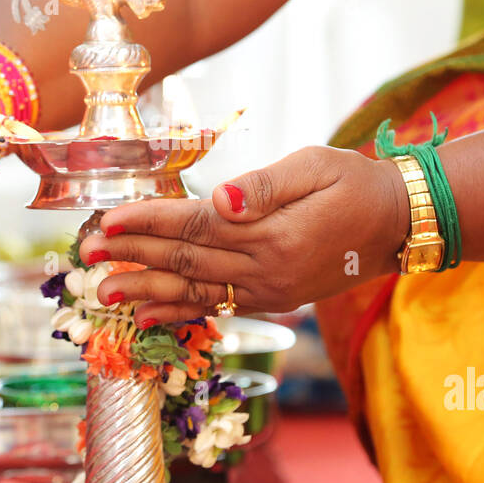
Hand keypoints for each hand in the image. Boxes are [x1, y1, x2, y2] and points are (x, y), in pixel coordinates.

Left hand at [78, 147, 409, 324]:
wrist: (396, 224)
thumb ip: (265, 185)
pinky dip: (180, 313)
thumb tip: (220, 199)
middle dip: (133, 257)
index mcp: (274, 233)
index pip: (196, 227)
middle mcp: (268, 270)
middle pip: (186, 262)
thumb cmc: (355, 183)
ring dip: (146, 292)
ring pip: (195, 292)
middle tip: (87, 256)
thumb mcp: (317, 166)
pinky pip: (218, 307)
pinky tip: (147, 317)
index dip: (149, 224)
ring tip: (104, 292)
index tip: (107, 221)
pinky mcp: (274, 300)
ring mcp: (270, 291)